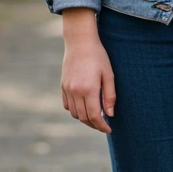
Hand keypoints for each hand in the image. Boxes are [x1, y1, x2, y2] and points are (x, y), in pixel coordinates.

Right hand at [60, 8, 115, 132]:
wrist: (79, 42)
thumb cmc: (98, 56)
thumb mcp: (108, 74)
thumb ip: (109, 96)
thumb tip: (109, 114)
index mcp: (88, 89)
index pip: (94, 116)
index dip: (102, 126)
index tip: (109, 129)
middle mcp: (75, 91)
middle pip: (83, 117)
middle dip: (94, 124)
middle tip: (103, 124)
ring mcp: (67, 89)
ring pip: (74, 113)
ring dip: (84, 118)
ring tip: (95, 116)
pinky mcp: (62, 85)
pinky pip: (67, 105)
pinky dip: (75, 110)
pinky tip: (84, 106)